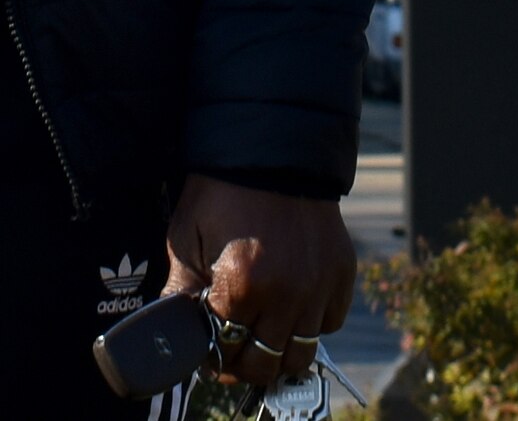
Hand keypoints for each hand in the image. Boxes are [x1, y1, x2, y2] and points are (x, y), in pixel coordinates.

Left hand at [166, 174, 352, 393]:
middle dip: (245, 364)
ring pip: (302, 355)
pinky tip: (291, 307)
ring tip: (264, 335)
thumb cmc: (221, 194)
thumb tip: (174, 335)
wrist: (272, 150)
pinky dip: (311, 325)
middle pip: (267, 366)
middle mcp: (287, 294)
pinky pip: (330, 323)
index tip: (211, 350)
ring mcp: (319, 286)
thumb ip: (180, 293)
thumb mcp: (187, 239)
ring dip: (279, 352)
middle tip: (235, 349)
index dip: (215, 357)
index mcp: (242, 286)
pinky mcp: (342, 274)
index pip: (228, 353)